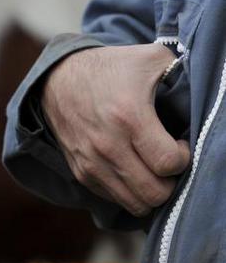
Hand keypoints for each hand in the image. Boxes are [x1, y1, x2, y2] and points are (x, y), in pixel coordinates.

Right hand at [42, 43, 189, 216]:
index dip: (184, 158)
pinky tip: (132, 169)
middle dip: (170, 182)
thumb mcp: (149, 59)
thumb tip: (204, 86)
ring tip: (152, 169)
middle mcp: (107, 145)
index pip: (169, 163)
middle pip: (154, 193)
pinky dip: (128, 191)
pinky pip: (113, 198)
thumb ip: (181, 71)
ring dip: (150, 192)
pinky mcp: (80, 171)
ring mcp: (91, 162)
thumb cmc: (109, 68)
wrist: (57, 78)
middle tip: (168, 161)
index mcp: (128, 117)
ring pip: (135, 204)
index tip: (180, 144)